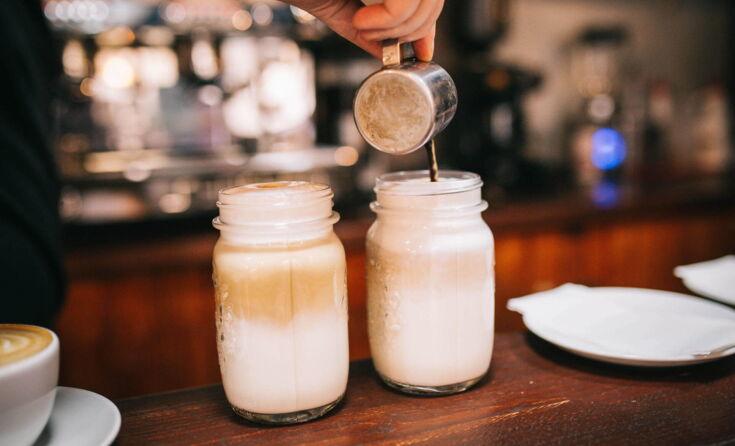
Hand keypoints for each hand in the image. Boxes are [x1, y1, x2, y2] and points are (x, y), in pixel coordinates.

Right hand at [288, 0, 443, 61]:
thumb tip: (406, 52)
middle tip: (378, 39)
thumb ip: (378, 30)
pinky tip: (361, 19)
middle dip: (412, 29)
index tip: (421, 52)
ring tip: (362, 26)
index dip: (429, 22)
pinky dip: (387, 19)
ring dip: (395, 27)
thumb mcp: (346, 10)